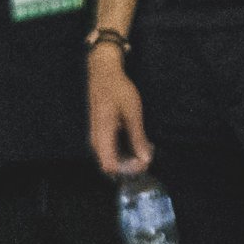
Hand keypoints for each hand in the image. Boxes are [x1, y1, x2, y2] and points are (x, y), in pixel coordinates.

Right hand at [86, 38, 149, 178]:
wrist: (103, 73)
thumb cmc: (118, 90)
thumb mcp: (132, 112)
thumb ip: (138, 137)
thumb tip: (146, 160)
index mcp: (102, 134)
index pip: (109, 166)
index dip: (127, 169)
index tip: (143, 161)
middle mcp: (96, 138)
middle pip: (109, 166)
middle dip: (129, 167)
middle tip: (147, 157)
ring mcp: (96, 136)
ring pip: (109, 159)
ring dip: (127, 160)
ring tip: (144, 150)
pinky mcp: (100, 133)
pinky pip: (109, 151)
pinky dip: (123, 152)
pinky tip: (136, 144)